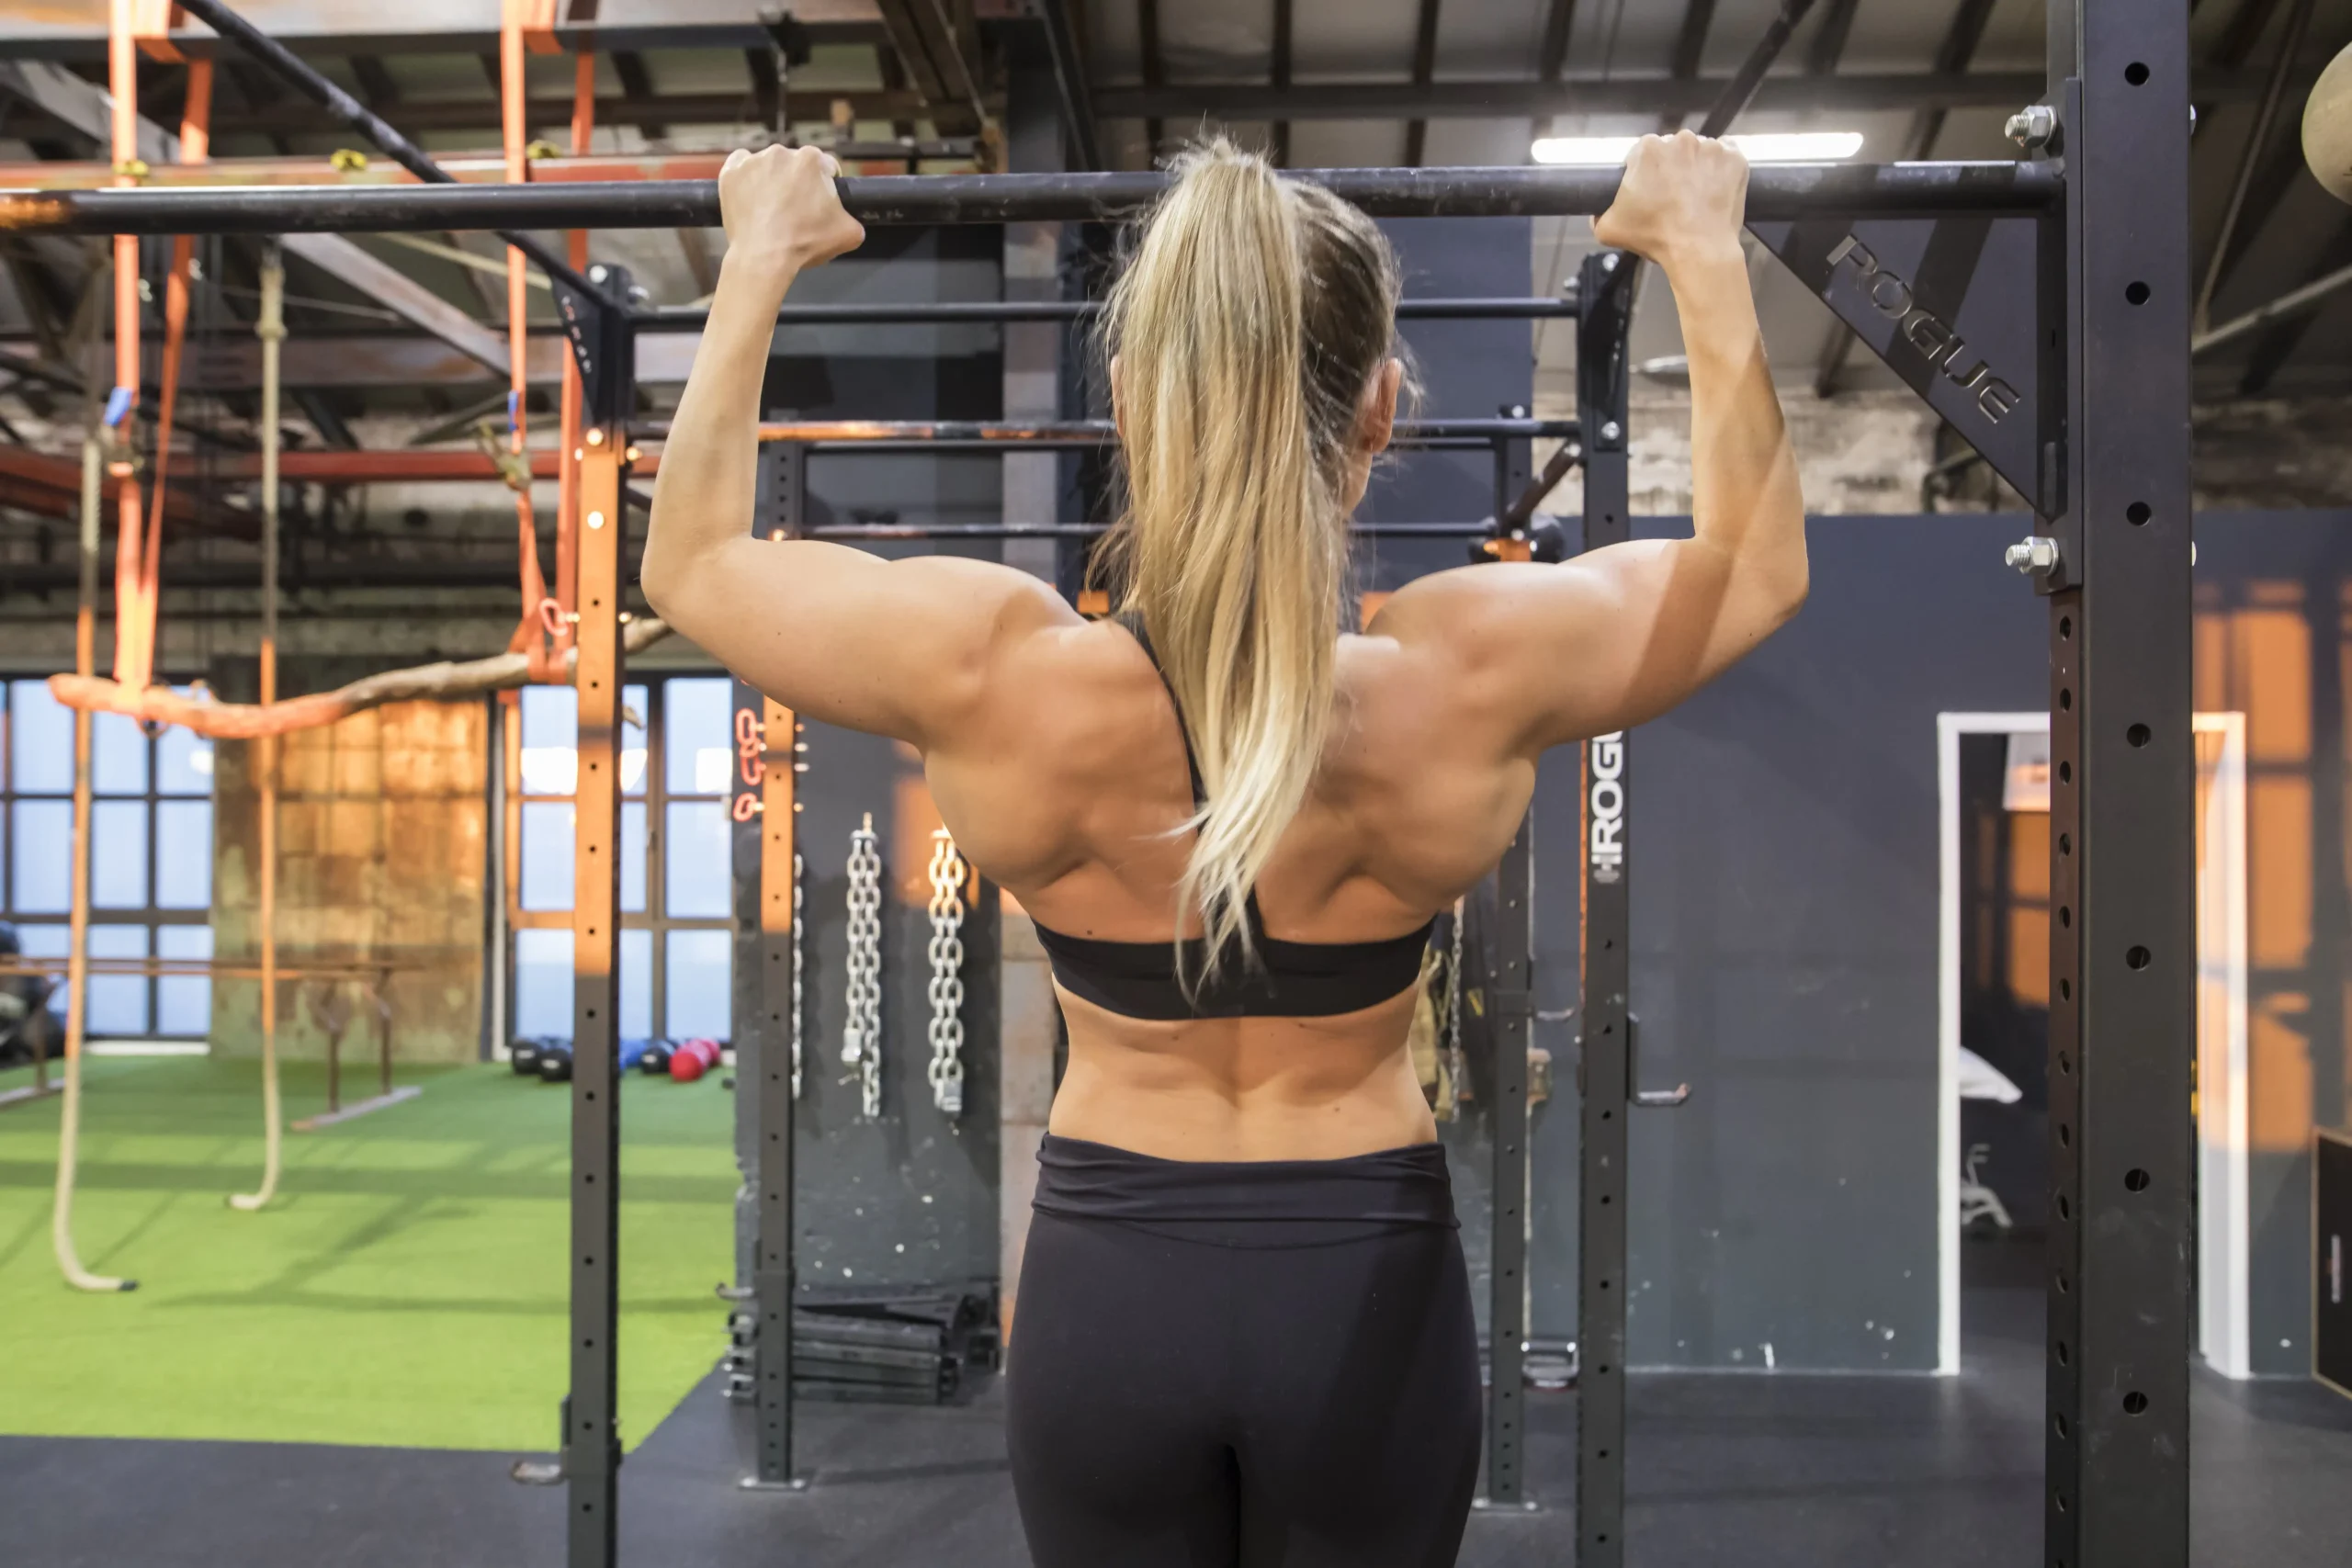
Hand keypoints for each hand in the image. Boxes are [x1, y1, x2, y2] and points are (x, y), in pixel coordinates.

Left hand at [719, 144, 866, 279]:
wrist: (763, 257)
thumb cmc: (805, 243)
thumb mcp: (849, 234)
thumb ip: (854, 218)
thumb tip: (848, 219)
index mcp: (812, 160)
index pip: (825, 167)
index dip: (825, 186)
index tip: (818, 203)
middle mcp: (782, 152)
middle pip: (794, 165)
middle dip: (797, 183)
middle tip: (794, 211)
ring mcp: (753, 160)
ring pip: (768, 166)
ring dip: (771, 181)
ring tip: (770, 209)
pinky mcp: (730, 172)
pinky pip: (740, 167)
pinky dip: (745, 179)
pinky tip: (750, 198)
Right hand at [1592, 131, 1748, 268]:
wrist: (1699, 250)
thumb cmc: (1656, 237)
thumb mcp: (1609, 230)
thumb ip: (1597, 216)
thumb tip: (1597, 214)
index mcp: (1647, 149)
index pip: (1642, 153)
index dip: (1645, 174)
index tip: (1650, 191)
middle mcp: (1680, 140)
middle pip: (1673, 149)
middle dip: (1672, 168)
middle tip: (1673, 197)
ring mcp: (1711, 147)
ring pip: (1700, 152)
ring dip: (1697, 168)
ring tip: (1695, 197)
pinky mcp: (1735, 158)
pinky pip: (1727, 155)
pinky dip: (1722, 169)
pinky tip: (1715, 189)